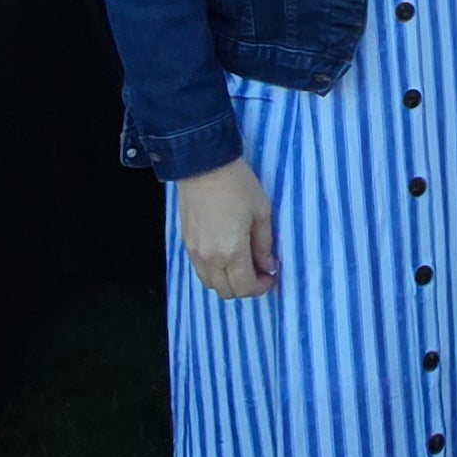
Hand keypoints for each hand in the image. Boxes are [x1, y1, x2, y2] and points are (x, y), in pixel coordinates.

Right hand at [176, 158, 277, 297]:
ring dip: (228, 281)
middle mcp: (210, 258)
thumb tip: (268, 266)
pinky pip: (199, 270)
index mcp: (231, 251)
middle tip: (258, 270)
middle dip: (245, 287)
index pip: (245, 288)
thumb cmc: (238, 185)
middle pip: (227, 292)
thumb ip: (265, 244)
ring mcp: (194, 252)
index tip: (270, 275)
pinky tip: (224, 255)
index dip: (261, 287)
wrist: (203, 164)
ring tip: (241, 264)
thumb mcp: (262, 212)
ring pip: (210, 284)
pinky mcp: (186, 243)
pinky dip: (214, 271)